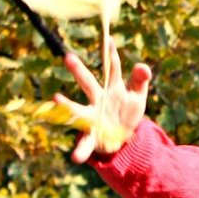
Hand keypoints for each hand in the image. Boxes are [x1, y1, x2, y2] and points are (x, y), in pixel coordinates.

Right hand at [55, 38, 150, 163]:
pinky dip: (81, 150)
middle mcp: (98, 100)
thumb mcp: (137, 96)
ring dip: (67, 105)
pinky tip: (75, 158)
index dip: (112, 55)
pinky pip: (85, 143)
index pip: (113, 69)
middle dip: (79, 71)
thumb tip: (143, 66)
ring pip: (78, 110)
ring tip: (56, 98)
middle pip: (89, 83)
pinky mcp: (93, 136)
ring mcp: (93, 117)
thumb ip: (140, 80)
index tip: (109, 39)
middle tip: (68, 57)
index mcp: (113, 88)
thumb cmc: (128, 111)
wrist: (123, 136)